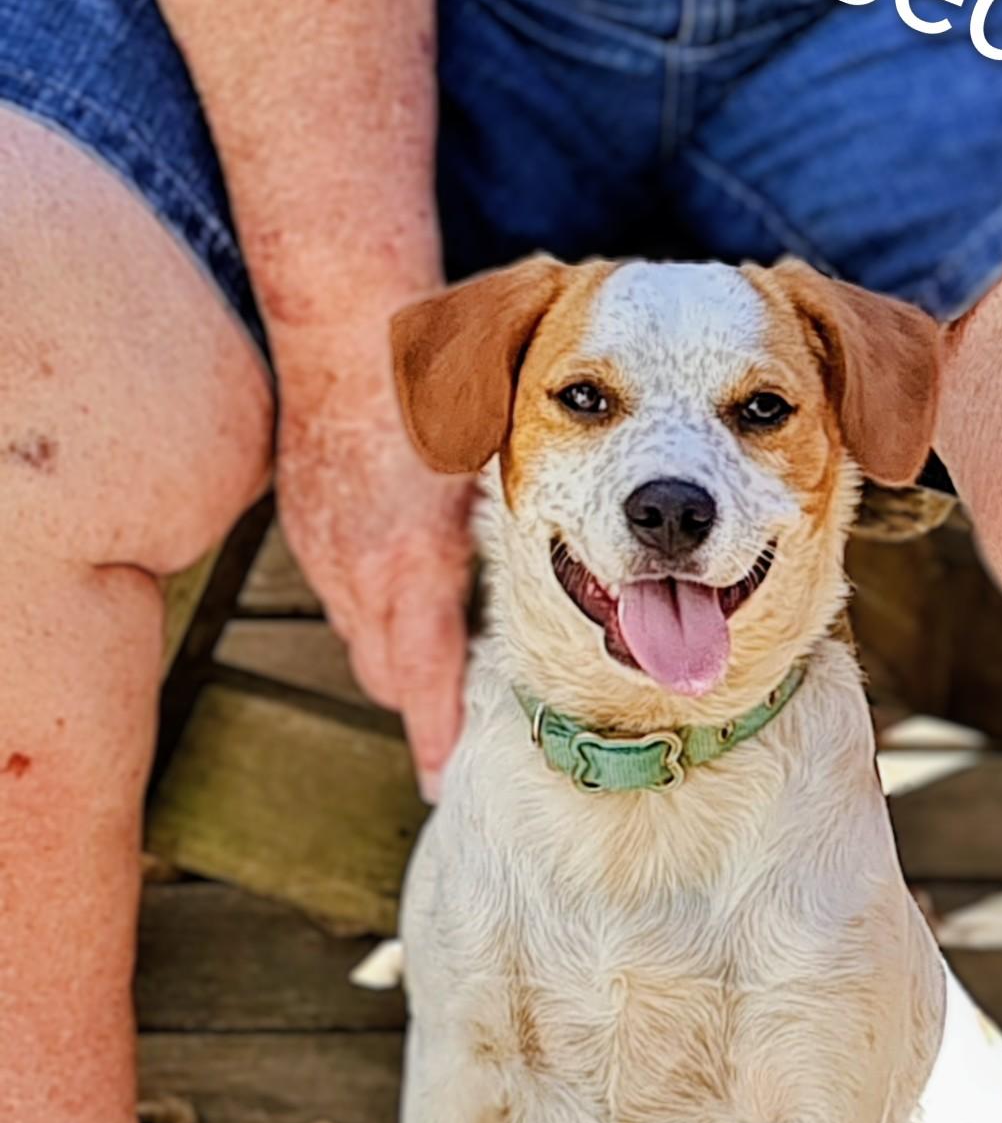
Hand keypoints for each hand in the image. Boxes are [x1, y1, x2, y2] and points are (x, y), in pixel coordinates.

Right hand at [274, 356, 473, 799]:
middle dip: (422, 700)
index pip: (422, 682)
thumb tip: (575, 572)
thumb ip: (516, 538)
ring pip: (363, 637)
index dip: (437, 737)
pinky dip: (371, 604)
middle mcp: (361, 573)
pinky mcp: (305, 531)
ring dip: (398, 652)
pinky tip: (397, 583)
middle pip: (388, 676)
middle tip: (458, 721)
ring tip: (436, 657)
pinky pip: (341, 594)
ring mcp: (325, 554)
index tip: (447, 785)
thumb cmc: (437, 398)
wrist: (345, 337)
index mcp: (414, 566)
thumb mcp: (491, 476)